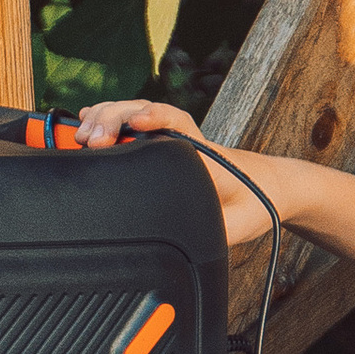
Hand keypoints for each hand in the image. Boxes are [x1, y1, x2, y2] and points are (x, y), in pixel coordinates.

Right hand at [73, 95, 274, 250]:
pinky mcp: (164, 147)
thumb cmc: (256, 202)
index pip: (175, 124)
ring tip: (81, 133)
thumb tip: (182, 239)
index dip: (152, 118)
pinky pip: (132, 128)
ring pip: (133, 116)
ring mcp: (171, 141)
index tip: (136, 123)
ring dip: (105, 120)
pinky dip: (108, 123)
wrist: (274, 189)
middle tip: (90, 139)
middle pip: (141, 114)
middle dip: (111, 121)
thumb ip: (212, 230)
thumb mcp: (237, 224)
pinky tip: (87, 126)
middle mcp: (183, 141)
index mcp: (202, 153)